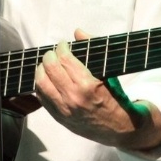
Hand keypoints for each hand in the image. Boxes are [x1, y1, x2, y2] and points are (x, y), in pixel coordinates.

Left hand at [34, 29, 160, 151]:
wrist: (120, 129)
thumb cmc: (116, 98)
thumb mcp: (109, 72)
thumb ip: (93, 49)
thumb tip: (78, 32)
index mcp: (87, 85)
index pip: (64, 59)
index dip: (61, 47)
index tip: (63, 44)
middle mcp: (73, 98)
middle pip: (49, 69)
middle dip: (50, 55)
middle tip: (54, 52)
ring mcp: (64, 110)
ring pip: (40, 83)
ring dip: (41, 70)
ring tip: (48, 65)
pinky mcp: (59, 118)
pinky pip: (41, 98)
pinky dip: (41, 85)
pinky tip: (48, 80)